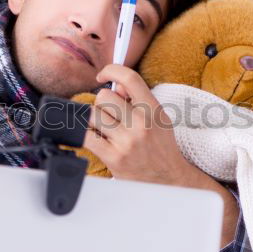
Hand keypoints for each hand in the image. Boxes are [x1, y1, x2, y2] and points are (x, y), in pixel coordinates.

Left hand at [82, 64, 196, 185]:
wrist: (168, 180)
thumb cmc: (161, 147)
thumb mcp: (157, 119)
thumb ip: (137, 100)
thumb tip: (115, 85)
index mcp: (154, 110)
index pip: (130, 78)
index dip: (111, 70)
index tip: (103, 75)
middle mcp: (141, 124)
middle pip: (103, 97)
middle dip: (101, 103)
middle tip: (108, 114)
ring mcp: (127, 142)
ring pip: (92, 115)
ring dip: (93, 120)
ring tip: (103, 128)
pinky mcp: (113, 158)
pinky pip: (86, 137)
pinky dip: (84, 135)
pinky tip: (93, 137)